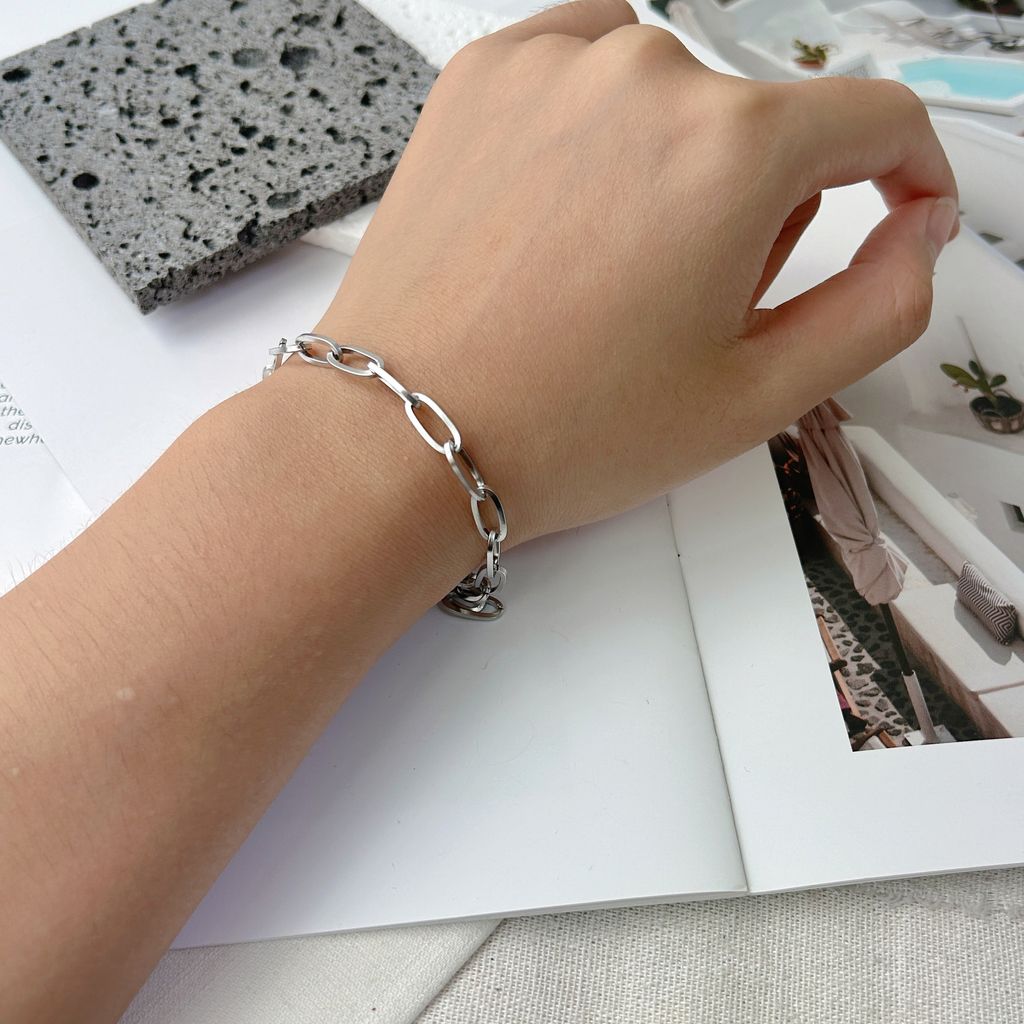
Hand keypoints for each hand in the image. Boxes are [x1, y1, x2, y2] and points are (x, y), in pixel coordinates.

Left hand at [312, 0, 957, 543]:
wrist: (404, 432)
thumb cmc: (563, 428)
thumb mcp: (756, 395)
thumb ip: (879, 307)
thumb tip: (915, 234)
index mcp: (733, 152)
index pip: (875, 119)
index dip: (905, 171)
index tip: (896, 209)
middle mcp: (647, 76)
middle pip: (763, 124)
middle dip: (757, 208)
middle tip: (685, 305)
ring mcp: (553, 65)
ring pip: (676, 97)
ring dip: (677, 168)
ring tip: (613, 270)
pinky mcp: (483, 77)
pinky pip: (587, 68)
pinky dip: (602, 128)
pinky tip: (570, 210)